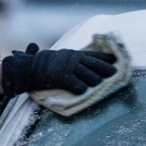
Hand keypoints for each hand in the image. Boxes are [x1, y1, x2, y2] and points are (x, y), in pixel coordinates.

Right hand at [2, 48, 116, 95]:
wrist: (30, 68)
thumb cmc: (45, 64)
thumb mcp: (62, 56)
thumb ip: (73, 58)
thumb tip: (84, 60)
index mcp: (75, 54)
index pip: (94, 55)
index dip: (106, 58)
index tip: (115, 60)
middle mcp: (74, 59)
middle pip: (96, 65)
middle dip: (107, 70)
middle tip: (115, 74)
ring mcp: (69, 68)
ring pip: (90, 76)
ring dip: (96, 82)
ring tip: (100, 85)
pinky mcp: (64, 78)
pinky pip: (78, 85)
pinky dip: (82, 89)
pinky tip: (85, 91)